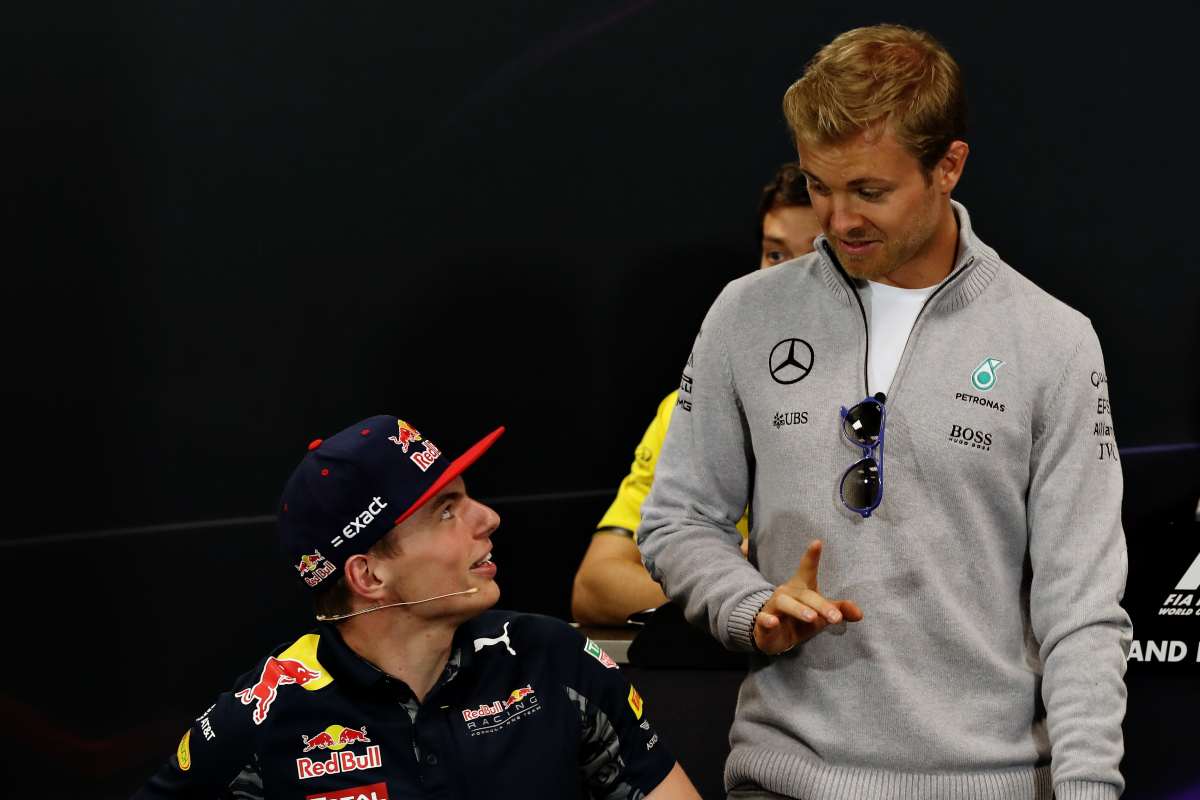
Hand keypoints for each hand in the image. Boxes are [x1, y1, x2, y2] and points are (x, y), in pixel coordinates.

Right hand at [753, 539, 862, 654]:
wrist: (773, 637)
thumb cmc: (799, 621)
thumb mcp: (821, 616)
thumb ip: (838, 610)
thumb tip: (860, 614)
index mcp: (802, 588)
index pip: (807, 570)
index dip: (811, 556)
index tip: (818, 542)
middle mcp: (787, 593)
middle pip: (805, 594)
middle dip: (821, 605)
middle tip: (836, 617)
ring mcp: (773, 606)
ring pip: (785, 602)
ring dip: (799, 609)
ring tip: (812, 618)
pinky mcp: (763, 621)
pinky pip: (763, 618)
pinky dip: (767, 620)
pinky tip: (773, 622)